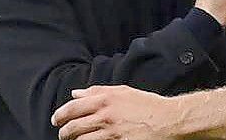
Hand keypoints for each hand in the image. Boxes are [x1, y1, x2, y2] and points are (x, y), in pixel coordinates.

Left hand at [52, 86, 175, 139]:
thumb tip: (76, 93)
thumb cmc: (147, 104)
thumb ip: (98, 91)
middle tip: (63, 134)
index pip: (73, 108)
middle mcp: (105, 116)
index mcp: (105, 99)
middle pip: (73, 127)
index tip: (57, 120)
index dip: (60, 115)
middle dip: (64, 133)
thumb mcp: (123, 91)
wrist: (169, 120)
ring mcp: (111, 133)